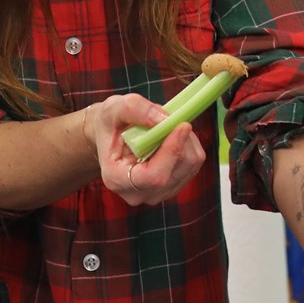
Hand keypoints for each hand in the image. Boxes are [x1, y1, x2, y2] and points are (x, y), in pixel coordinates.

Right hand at [83, 93, 208, 206]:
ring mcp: (156, 193)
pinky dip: (189, 146)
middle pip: (176, 171)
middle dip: (182, 140)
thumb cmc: (110, 124)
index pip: (153, 177)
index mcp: (116, 179)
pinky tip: (173, 137)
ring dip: (187, 141)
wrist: (110, 136)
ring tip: (168, 127)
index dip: (172, 152)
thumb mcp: (114, 108)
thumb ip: (136, 110)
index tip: (182, 125)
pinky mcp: (172, 186)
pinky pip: (194, 165)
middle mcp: (137, 194)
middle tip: (173, 118)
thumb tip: (164, 119)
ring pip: (189, 167)